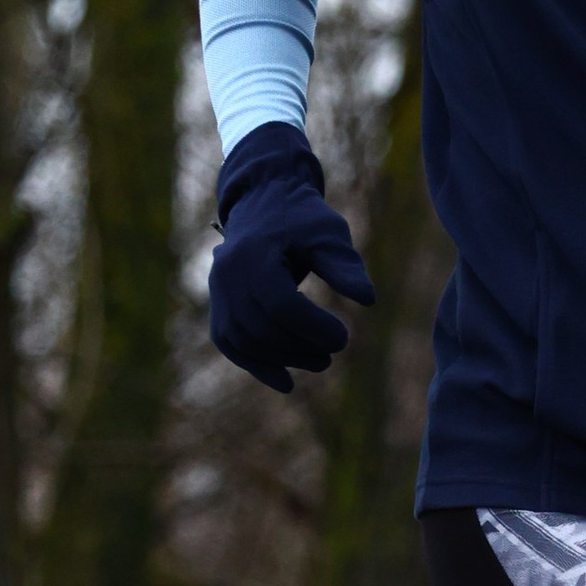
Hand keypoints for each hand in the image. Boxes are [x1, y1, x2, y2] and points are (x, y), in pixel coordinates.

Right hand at [208, 125, 375, 387]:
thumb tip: (368, 299)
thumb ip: (344, 266)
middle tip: (333, 354)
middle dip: (299, 348)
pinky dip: (256, 366)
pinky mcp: (218, 306)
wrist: (264, 202)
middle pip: (261, 328)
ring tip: (319, 362)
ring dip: (282, 360)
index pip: (281, 305)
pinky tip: (286, 383)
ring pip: (244, 340)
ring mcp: (218, 292)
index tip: (343, 337)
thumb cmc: (302, 218)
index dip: (313, 328)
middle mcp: (227, 275)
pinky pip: (230, 343)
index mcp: (254, 255)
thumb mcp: (328, 233)